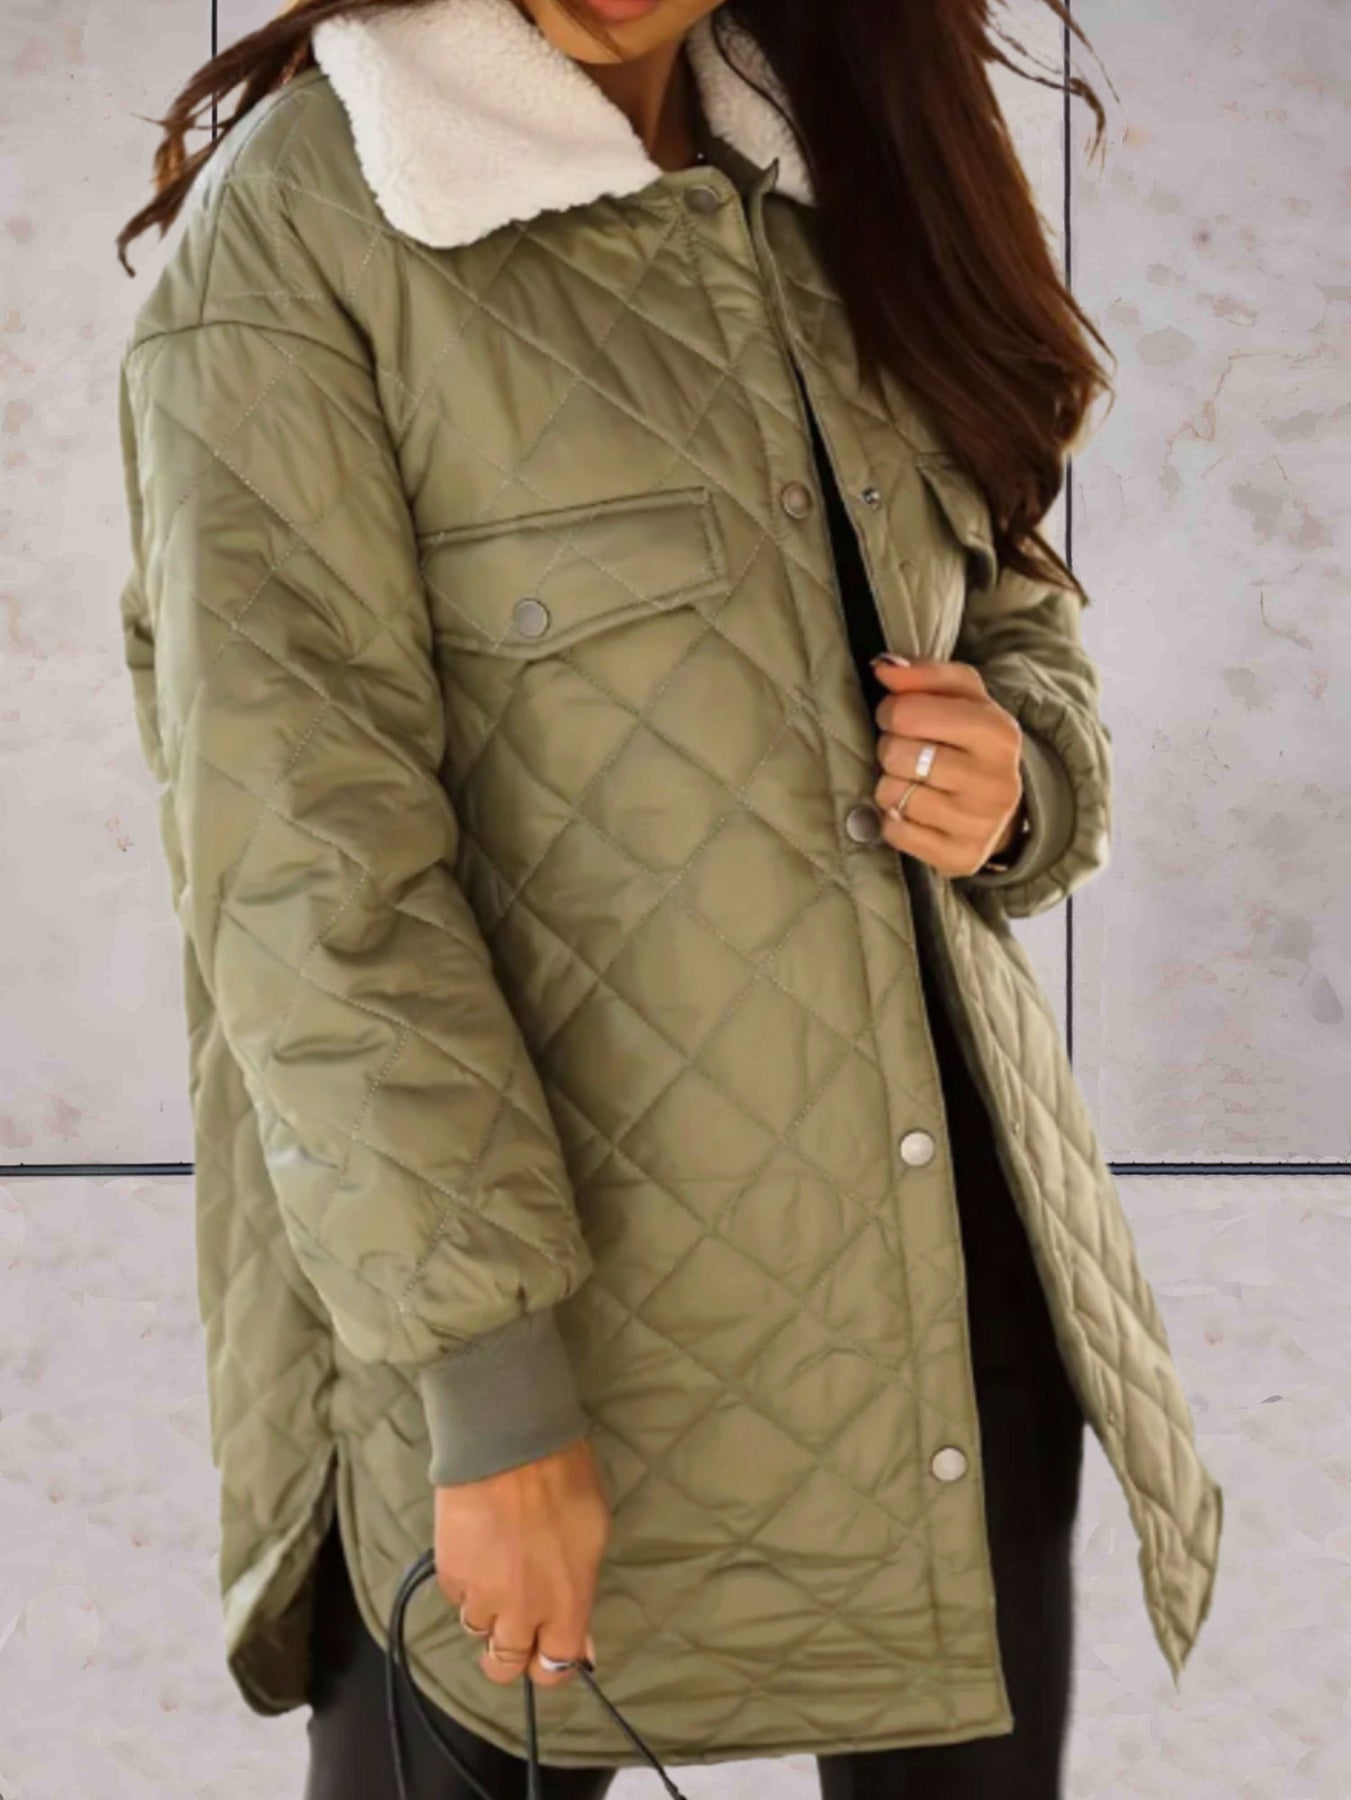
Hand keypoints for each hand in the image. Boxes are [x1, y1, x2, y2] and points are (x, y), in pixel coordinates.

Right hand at [434, 1437, 609, 1688]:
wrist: (508, 1443)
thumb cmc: (566, 1479)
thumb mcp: (594, 1533)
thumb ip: (582, 1590)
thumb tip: (582, 1641)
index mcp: (566, 1605)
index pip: (554, 1668)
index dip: (550, 1664)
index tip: (547, 1648)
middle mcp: (521, 1613)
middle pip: (505, 1666)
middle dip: (510, 1654)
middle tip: (514, 1625)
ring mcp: (480, 1596)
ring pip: (476, 1629)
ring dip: (487, 1611)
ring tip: (496, 1569)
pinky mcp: (450, 1574)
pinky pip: (457, 1595)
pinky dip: (465, 1582)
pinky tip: (477, 1547)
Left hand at [869, 655, 1023, 875]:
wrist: (1001, 804)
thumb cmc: (971, 740)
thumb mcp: (961, 697)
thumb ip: (922, 674)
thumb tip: (883, 668)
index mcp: (999, 732)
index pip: (908, 712)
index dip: (891, 711)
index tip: (900, 718)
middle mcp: (996, 781)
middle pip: (897, 754)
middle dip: (891, 748)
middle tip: (908, 752)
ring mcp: (980, 824)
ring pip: (893, 794)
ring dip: (891, 785)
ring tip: (913, 781)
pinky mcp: (960, 857)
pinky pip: (895, 832)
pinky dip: (893, 820)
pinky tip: (913, 811)